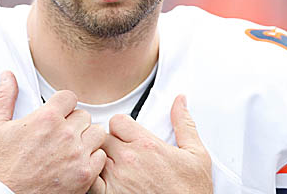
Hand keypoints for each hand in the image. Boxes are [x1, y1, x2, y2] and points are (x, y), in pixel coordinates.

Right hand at [0, 71, 106, 193]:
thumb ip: (4, 97)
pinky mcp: (84, 176)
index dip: (62, 105)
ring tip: (69, 148)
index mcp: (46, 119)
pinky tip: (75, 163)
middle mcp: (65, 135)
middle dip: (72, 122)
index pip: (70, 97)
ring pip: (96, 134)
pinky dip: (91, 159)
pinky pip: (100, 157)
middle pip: (83, 115)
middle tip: (59, 134)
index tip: (56, 114)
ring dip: (85, 139)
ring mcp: (77, 156)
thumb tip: (8, 76)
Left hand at [89, 95, 211, 193]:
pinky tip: (103, 183)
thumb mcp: (196, 154)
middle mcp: (129, 160)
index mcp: (147, 145)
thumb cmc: (191, 192)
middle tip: (119, 154)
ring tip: (112, 169)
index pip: (117, 121)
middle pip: (103, 138)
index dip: (120, 127)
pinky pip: (90, 181)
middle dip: (109, 143)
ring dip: (100, 160)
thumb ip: (184, 123)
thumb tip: (180, 101)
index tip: (125, 136)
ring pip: (94, 157)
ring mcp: (116, 179)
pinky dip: (93, 180)